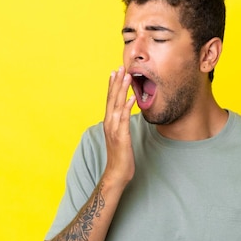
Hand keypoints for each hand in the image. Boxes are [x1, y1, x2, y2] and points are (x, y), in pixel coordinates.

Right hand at [103, 66, 136, 185]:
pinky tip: (131, 98)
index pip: (109, 99)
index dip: (112, 85)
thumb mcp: (121, 136)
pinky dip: (127, 107)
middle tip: (120, 67)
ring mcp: (114, 129)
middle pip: (112, 99)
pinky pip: (124, 119)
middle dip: (116, 82)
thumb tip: (125, 113)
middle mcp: (109, 123)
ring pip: (117, 105)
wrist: (116, 172)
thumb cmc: (121, 156)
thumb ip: (121, 124)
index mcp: (109, 122)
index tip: (115, 72)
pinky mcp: (121, 136)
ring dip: (121, 90)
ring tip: (127, 76)